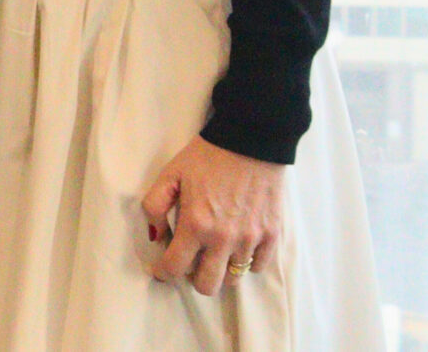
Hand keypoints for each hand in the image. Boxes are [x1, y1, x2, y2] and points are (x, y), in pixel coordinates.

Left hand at [142, 136, 284, 294]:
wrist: (250, 142)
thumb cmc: (207, 157)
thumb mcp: (170, 175)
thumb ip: (155, 206)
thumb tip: (156, 235)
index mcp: (195, 224)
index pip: (175, 267)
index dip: (164, 272)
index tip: (161, 269)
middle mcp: (223, 238)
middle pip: (207, 285)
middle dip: (193, 278)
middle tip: (190, 261)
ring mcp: (251, 239)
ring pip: (233, 279)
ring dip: (220, 269)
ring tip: (214, 251)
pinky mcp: (272, 235)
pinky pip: (258, 266)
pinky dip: (246, 261)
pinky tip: (236, 245)